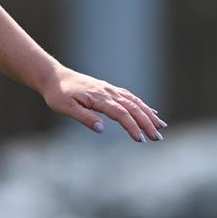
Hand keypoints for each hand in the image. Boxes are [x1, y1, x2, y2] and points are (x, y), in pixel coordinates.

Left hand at [43, 68, 166, 141]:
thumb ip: (84, 117)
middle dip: (147, 123)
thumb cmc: (59, 95)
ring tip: (161, 127)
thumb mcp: (66, 108)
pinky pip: (130, 98)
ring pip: (135, 102)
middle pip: (133, 108)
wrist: (55, 77)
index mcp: (99, 98)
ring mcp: (110, 90)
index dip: (132, 126)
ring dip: (149, 114)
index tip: (141, 139)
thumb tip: (101, 129)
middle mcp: (108, 92)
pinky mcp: (110, 90)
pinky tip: (151, 112)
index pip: (121, 113)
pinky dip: (143, 105)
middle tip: (158, 138)